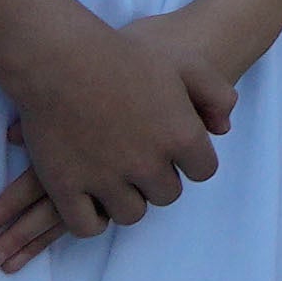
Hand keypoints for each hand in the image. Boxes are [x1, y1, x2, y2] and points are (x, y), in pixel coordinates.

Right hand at [0, 9, 235, 257]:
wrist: (58, 57)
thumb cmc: (123, 54)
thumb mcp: (184, 63)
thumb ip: (215, 93)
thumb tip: (223, 130)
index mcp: (181, 136)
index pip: (203, 171)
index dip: (189, 159)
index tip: (170, 148)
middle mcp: (148, 164)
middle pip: (167, 195)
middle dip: (157, 179)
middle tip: (138, 159)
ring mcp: (106, 179)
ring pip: (131, 214)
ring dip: (126, 200)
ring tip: (115, 178)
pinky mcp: (66, 188)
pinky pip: (87, 226)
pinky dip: (92, 220)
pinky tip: (90, 200)